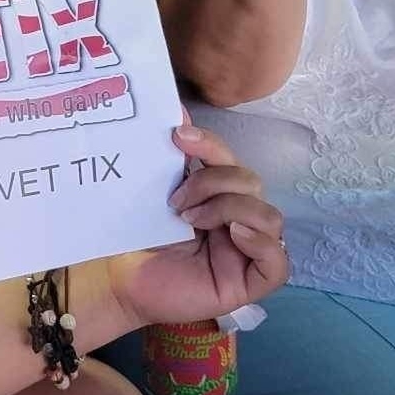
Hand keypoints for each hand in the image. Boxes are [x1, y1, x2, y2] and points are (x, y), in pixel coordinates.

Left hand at [110, 121, 289, 326]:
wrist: (117, 279)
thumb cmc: (136, 238)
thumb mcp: (156, 193)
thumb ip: (172, 157)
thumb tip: (179, 110)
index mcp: (219, 198)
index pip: (232, 162)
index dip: (211, 145)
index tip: (178, 135)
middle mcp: (237, 222)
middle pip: (252, 183)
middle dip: (213, 182)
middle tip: (175, 200)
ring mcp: (245, 253)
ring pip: (270, 217)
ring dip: (229, 209)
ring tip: (190, 220)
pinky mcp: (248, 283)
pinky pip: (278, 261)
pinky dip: (259, 242)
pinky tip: (233, 235)